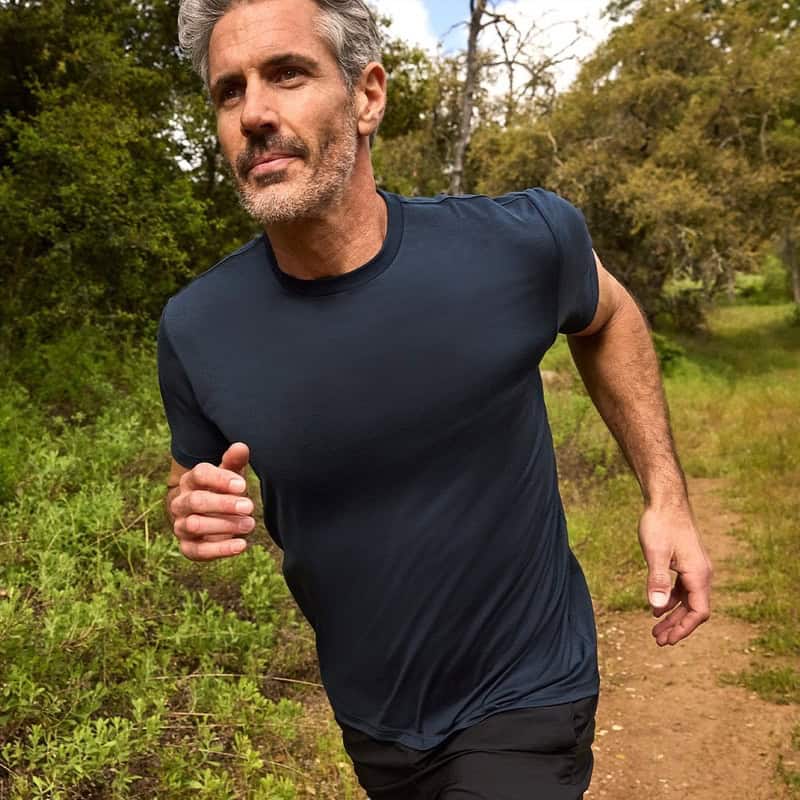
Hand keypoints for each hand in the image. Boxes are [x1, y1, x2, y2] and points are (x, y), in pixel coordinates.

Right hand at [170, 442, 254, 560]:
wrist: (210, 516)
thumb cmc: (223, 491)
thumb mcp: (231, 475)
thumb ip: (234, 462)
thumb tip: (241, 447)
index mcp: (191, 480)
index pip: (200, 474)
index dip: (220, 479)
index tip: (242, 485)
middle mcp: (181, 502)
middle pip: (196, 501)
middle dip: (224, 504)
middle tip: (249, 506)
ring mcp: (182, 525)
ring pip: (195, 525)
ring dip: (224, 525)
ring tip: (249, 524)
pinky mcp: (188, 547)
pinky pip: (198, 551)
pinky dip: (220, 549)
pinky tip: (241, 545)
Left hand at [638, 504, 712, 645]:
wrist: (665, 500)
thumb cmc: (660, 524)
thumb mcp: (655, 553)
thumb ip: (657, 580)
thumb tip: (657, 608)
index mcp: (698, 574)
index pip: (699, 612)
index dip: (684, 628)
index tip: (668, 640)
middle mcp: (701, 573)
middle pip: (694, 609)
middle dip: (677, 626)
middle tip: (659, 641)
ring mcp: (694, 568)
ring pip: (687, 600)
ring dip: (673, 615)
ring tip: (656, 630)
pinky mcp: (685, 562)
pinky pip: (682, 589)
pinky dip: (671, 600)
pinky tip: (656, 608)